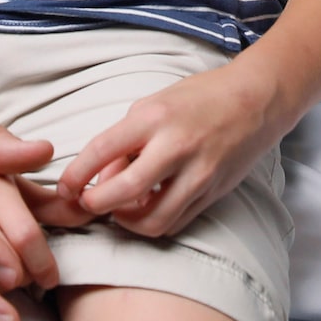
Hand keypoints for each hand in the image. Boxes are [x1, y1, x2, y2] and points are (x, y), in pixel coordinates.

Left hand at [52, 59, 280, 239]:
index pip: (102, 152)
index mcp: (154, 118)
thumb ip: (124, 142)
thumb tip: (101, 179)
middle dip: (96, 205)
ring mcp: (198, 174)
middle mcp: (176, 147)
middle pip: (123, 193)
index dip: (76, 175)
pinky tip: (147, 209)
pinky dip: (154, 223)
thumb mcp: (152, 106)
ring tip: (119, 210)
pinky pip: (175, 222)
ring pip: (152, 220)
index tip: (65, 188)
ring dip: (127, 222)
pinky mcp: (213, 193)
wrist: (255, 101)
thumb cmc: (199, 98)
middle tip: (88, 203)